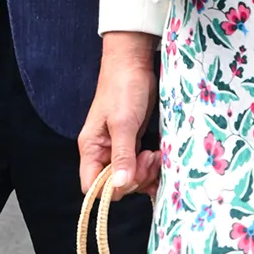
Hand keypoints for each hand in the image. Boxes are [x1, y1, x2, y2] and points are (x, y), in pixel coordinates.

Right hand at [79, 32, 159, 196]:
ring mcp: (118, 148)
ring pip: (130, 177)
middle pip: (115, 185)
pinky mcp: (133, 143)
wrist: (133, 63)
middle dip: (135, 178)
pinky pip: (140, 166)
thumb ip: (122, 154)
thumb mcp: (123, 122)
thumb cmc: (123, 88)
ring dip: (146, 173)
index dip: (111, 190)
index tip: (131, 175)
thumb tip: (119, 185)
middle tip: (149, 158)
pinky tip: (161, 160)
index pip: (92, 186)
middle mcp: (103, 152)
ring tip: (156, 155)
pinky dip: (151, 168)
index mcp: (92, 149)